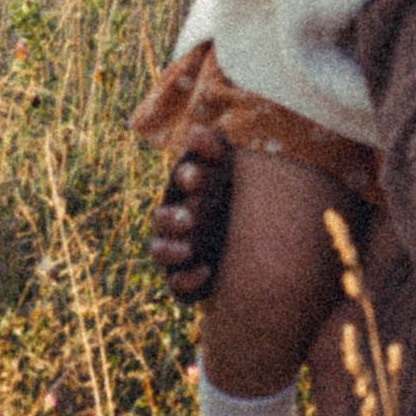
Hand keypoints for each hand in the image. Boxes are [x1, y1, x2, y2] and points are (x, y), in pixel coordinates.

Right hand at [149, 125, 229, 302]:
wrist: (255, 248)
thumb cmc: (237, 201)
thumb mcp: (231, 174)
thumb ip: (216, 151)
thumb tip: (197, 132)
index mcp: (186, 191)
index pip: (180, 181)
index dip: (186, 178)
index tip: (197, 177)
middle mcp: (175, 221)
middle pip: (163, 218)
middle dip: (172, 218)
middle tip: (188, 219)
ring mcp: (176, 251)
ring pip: (160, 251)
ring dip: (170, 250)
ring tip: (187, 249)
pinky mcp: (183, 279)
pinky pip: (176, 283)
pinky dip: (186, 279)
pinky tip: (205, 272)